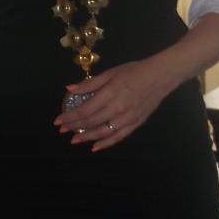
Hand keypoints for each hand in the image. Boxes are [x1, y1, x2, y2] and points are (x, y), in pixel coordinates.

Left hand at [54, 56, 176, 150]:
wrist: (160, 76)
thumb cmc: (133, 72)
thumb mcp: (110, 73)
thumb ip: (90, 84)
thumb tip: (70, 89)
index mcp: (110, 94)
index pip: (85, 110)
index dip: (70, 117)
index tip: (58, 121)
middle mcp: (117, 108)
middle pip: (91, 122)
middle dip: (74, 127)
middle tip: (62, 130)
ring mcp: (127, 118)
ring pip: (103, 132)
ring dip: (87, 138)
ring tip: (74, 140)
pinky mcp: (135, 124)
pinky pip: (118, 137)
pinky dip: (106, 143)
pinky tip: (95, 147)